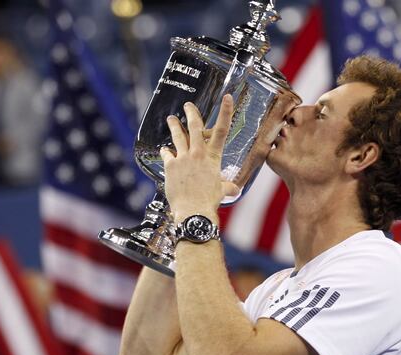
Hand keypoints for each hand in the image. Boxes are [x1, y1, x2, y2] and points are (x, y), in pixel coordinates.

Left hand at [161, 95, 239, 222]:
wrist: (193, 210)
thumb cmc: (209, 201)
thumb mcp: (222, 191)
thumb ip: (228, 186)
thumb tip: (236, 189)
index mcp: (213, 157)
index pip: (222, 130)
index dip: (225, 112)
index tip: (227, 98)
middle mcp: (198, 154)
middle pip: (195, 127)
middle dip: (191, 113)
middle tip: (188, 105)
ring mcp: (183, 158)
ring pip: (178, 136)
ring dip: (174, 125)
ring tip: (171, 119)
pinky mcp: (170, 166)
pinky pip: (167, 154)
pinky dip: (166, 151)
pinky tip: (164, 150)